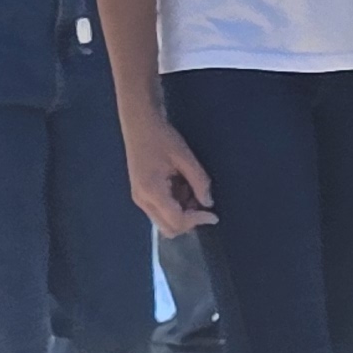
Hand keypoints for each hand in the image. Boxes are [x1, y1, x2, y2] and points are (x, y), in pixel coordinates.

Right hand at [124, 113, 214, 234]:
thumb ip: (199, 182)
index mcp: (152, 191)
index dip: (197, 220)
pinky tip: (181, 185)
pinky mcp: (141, 194)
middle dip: (189, 220)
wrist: (139, 123)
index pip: (176, 220)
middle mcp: (142, 200)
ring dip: (182, 212)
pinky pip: (161, 210)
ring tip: (190, 188)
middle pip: (169, 229)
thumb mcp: (185, 157)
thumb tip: (209, 203)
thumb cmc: (161, 137)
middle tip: (201, 201)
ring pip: (165, 221)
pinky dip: (175, 205)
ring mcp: (140, 198)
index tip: (213, 214)